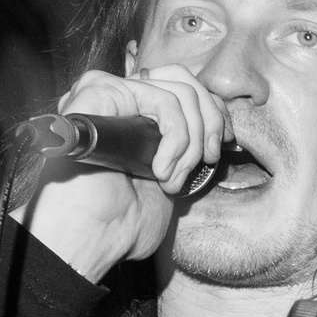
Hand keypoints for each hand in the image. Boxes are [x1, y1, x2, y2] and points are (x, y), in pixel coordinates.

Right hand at [20, 65, 225, 282]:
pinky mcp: (102, 89)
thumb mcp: (170, 181)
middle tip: (207, 160)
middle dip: (210, 122)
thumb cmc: (122, 221)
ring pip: (180, 92)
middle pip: (186, 81)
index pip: (186, 88)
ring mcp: (110, 91)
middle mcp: (121, 98)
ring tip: (171, 177)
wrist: (91, 235)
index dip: (214, 112)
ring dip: (190, 143)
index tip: (224, 145)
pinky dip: (175, 139)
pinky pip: (163, 101)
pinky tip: (160, 170)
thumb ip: (187, 151)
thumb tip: (220, 133)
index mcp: (135, 115)